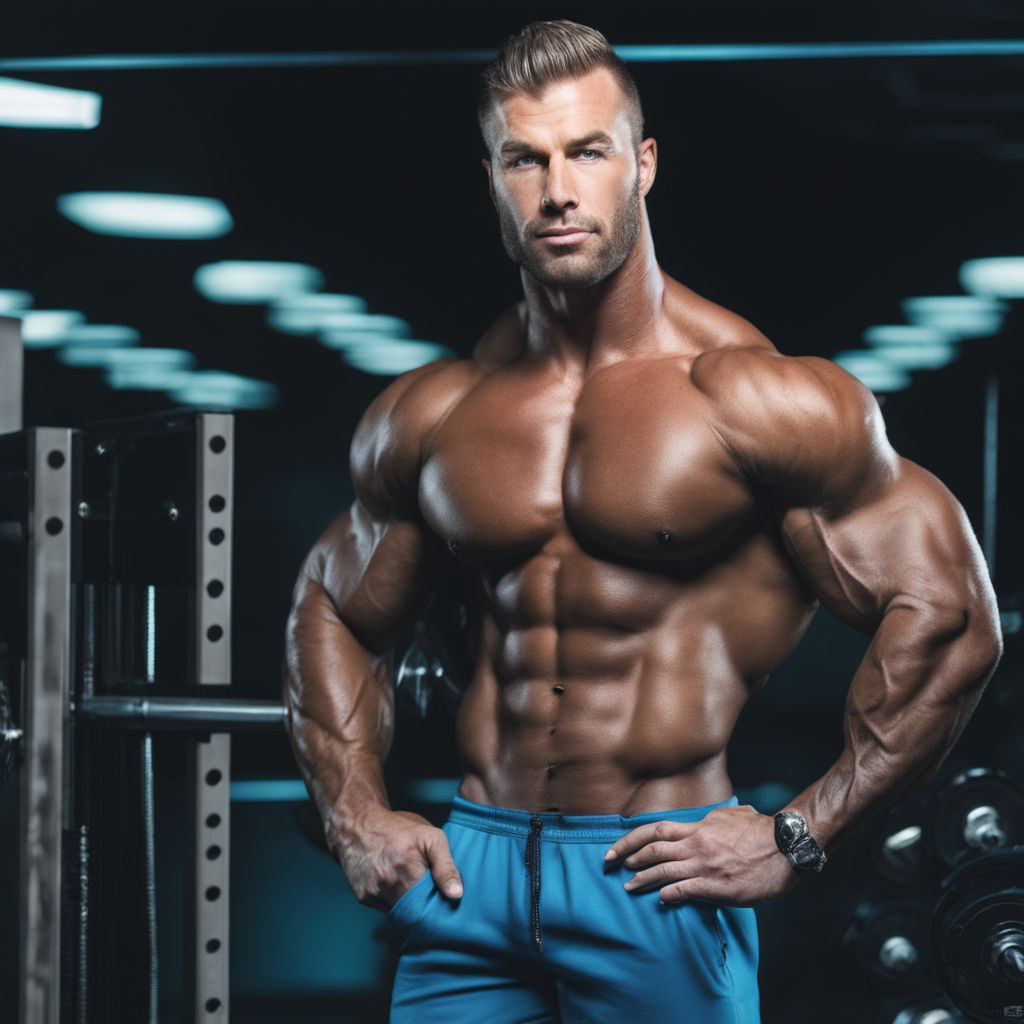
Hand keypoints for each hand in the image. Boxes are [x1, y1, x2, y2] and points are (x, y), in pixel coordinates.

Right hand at [328, 805, 462, 912]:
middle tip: (428, 890)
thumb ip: (446, 866)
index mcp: (409, 869)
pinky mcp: (364, 897)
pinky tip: (395, 883)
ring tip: (411, 883)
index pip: (432, 906)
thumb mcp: (430, 837)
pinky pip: (386, 908)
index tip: (444, 899)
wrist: (359, 825)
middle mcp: (389, 885)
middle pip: (416, 913)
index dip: (440, 906)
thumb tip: (456, 895)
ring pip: (400, 913)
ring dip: (409, 905)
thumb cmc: (399, 828)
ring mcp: (374, 893)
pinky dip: (394, 900)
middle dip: (425, 906)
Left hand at [603, 805, 797, 905]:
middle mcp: (697, 845)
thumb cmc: (761, 830)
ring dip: (643, 879)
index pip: (655, 830)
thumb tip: (701, 821)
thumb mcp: (731, 815)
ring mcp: (706, 866)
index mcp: (698, 828)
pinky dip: (670, 895)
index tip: (615, 848)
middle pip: (653, 849)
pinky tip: (661, 900)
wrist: (786, 846)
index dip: (631, 839)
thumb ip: (710, 820)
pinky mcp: (719, 886)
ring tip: (628, 886)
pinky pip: (686, 890)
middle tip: (611, 866)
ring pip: (665, 871)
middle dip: (628, 857)